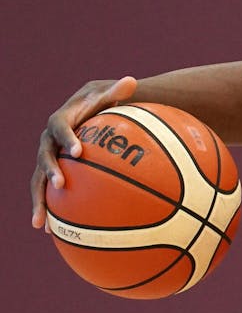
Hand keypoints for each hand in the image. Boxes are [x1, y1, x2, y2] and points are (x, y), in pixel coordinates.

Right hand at [31, 76, 137, 230]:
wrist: (88, 112)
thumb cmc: (104, 104)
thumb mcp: (111, 96)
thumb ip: (119, 91)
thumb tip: (132, 80)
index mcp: (62, 120)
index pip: (60, 127)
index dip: (66, 138)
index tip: (78, 151)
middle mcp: (49, 140)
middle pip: (43, 156)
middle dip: (49, 171)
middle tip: (61, 185)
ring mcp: (48, 158)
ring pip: (38, 181)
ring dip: (39, 201)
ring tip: (42, 224)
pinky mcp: (53, 173)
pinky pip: (47, 193)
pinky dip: (50, 211)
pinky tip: (52, 233)